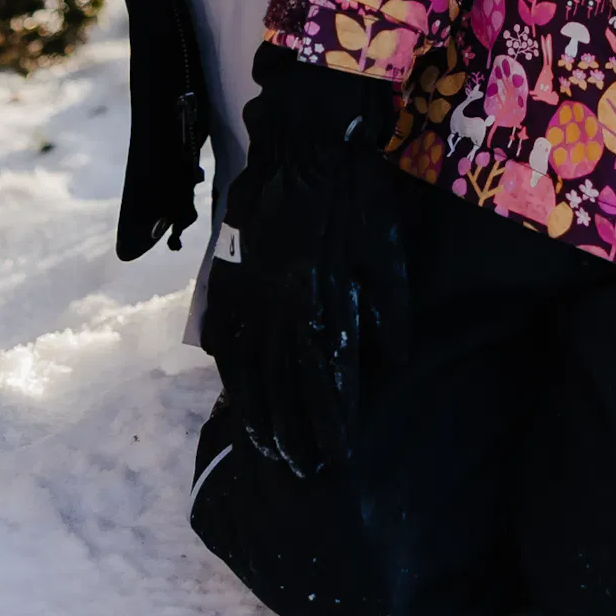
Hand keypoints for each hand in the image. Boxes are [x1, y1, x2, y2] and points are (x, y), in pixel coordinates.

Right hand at [204, 49, 412, 477]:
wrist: (305, 144)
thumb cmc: (357, 199)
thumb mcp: (386, 258)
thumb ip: (386, 316)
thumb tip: (390, 365)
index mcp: (318, 304)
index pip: (324, 380)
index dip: (329, 424)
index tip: (336, 458)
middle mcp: (276, 308)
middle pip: (280, 386)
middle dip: (290, 434)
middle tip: (299, 471)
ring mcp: (245, 293)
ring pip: (247, 369)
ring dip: (257, 413)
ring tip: (266, 449)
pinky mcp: (228, 275)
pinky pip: (224, 335)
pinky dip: (230, 371)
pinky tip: (235, 393)